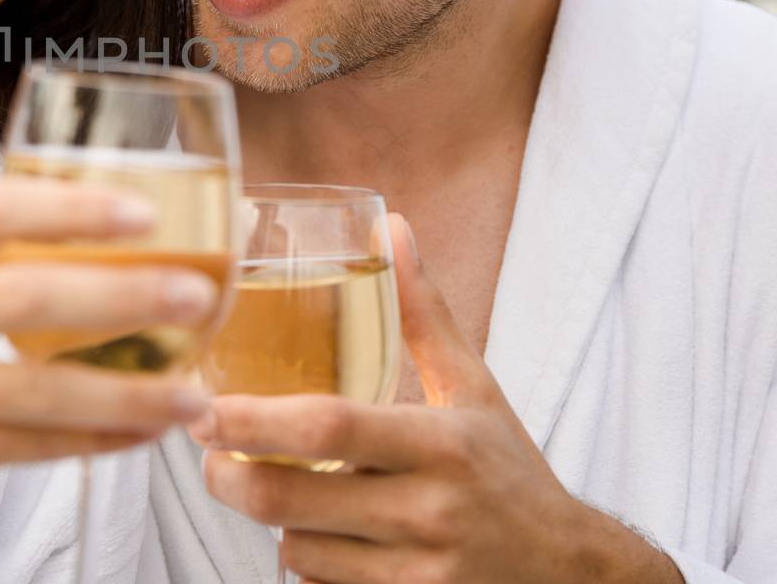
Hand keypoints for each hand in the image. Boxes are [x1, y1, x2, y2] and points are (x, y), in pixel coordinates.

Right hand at [0, 177, 218, 583]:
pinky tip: (141, 435)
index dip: (72, 208)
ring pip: (33, 389)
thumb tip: (119, 242)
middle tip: (198, 296)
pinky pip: (22, 447)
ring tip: (191, 393)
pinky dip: (91, 442)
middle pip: (24, 297)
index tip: (146, 214)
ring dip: (126, 393)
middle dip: (123, 297)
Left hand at [190, 216, 682, 583]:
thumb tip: (392, 228)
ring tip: (280, 491)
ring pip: (298, 550)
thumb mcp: (474, 390)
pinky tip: (322, 537)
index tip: (206, 409)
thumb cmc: (511, 474)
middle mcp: (430, 512)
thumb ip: (424, 314)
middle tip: (210, 454)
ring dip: (274, 522)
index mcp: (442, 445)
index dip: (254, 421)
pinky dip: (307, 563)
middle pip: (291, 499)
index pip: (330, 427)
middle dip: (231, 479)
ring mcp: (419, 574)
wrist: (571, 576)